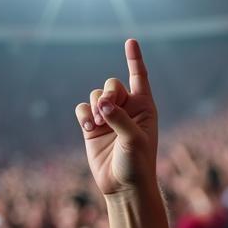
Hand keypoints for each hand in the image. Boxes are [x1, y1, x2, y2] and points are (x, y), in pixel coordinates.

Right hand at [76, 40, 157, 197]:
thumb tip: (100, 103)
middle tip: (107, 109)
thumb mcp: (134, 140)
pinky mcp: (92, 126)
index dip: (134, 59)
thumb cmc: (138, 165)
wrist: (124, 187)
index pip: (140, 78)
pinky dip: (83, 113)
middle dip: (108, 93)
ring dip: (94, 106)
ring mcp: (108, 117)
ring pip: (96, 95)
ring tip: (98, 124)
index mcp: (145, 108)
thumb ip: (119, 118)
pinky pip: (82, 108)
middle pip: (112, 84)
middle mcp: (127, 109)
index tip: (131, 41)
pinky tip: (88, 126)